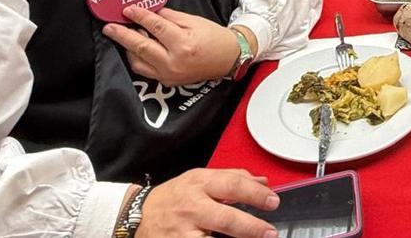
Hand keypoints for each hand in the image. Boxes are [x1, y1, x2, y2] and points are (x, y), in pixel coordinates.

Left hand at [103, 7, 247, 85]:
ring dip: (127, 48)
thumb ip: (169, 17)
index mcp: (182, 44)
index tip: (128, 9)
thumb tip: (150, 12)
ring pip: (138, 62)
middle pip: (141, 46)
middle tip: (109, 27)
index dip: (139, 16)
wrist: (228, 58)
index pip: (155, 27)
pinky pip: (145, 70)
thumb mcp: (194, 21)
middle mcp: (173, 62)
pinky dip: (137, 58)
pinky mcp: (167, 81)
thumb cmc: (214, 38)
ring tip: (121, 35)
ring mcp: (169, 74)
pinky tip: (134, 49)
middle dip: (122, 35)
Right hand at [138, 168, 278, 237]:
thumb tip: (262, 181)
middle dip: (251, 226)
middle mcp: (191, 207)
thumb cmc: (174, 197)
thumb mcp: (200, 179)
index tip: (273, 201)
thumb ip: (232, 178)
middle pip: (225, 217)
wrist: (138, 215)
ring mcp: (183, 231)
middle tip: (269, 232)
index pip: (232, 185)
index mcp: (199, 184)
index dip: (255, 193)